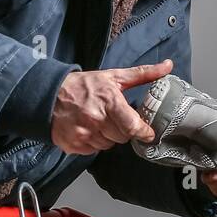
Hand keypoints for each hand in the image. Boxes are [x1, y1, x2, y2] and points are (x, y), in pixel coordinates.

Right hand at [51, 60, 171, 154]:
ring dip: (107, 136)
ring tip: (98, 121)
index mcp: (109, 101)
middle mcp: (96, 119)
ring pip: (108, 145)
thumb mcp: (114, 77)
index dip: (143, 131)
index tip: (147, 133)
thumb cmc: (84, 85)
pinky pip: (94, 150)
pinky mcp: (73, 144)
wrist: (49, 94)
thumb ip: (143, 74)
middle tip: (113, 118)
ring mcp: (83, 133)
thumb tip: (167, 66)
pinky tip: (87, 128)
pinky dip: (93, 142)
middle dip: (122, 129)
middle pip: (123, 137)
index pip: (132, 126)